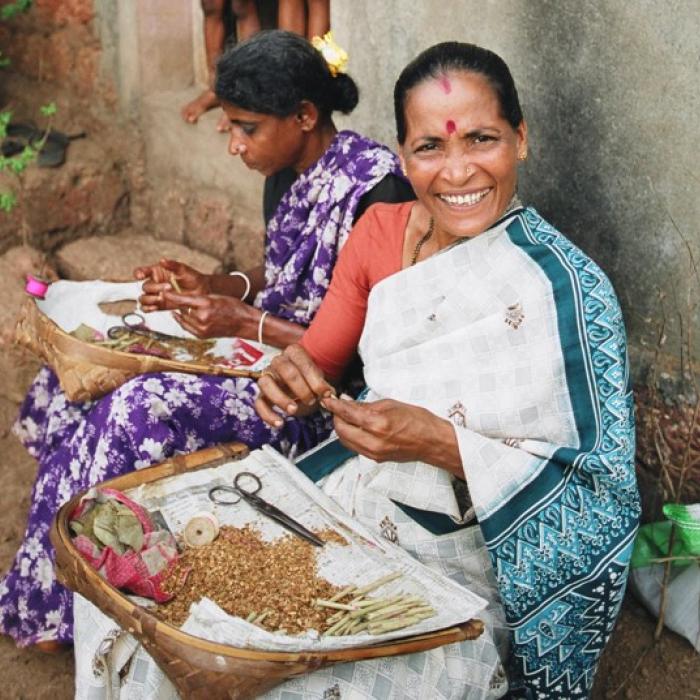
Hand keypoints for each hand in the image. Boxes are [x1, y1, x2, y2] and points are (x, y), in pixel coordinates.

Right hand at [134, 259, 209, 311]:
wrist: (202, 292)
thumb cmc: (193, 278)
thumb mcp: (184, 270)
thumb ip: (173, 265)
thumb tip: (162, 261)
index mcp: (157, 272)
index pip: (142, 271)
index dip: (139, 273)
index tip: (141, 276)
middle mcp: (154, 283)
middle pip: (145, 287)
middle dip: (154, 288)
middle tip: (168, 287)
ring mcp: (156, 294)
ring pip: (143, 298)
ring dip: (149, 299)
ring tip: (160, 299)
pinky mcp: (159, 305)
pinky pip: (146, 308)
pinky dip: (147, 308)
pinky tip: (154, 307)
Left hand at [165, 292, 256, 338]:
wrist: (244, 323)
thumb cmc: (232, 306)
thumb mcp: (215, 297)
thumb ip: (198, 298)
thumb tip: (180, 299)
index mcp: (206, 304)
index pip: (182, 299)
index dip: (171, 295)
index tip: (162, 292)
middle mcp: (202, 317)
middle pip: (181, 309)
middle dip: (177, 304)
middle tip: (172, 297)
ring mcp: (201, 328)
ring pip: (183, 318)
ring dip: (181, 313)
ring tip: (180, 306)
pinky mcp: (202, 336)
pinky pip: (187, 327)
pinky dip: (184, 321)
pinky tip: (184, 316)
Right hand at [255, 344, 334, 426]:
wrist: (303, 389)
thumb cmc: (311, 381)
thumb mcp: (320, 381)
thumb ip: (324, 386)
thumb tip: (329, 395)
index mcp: (294, 353)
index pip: (302, 360)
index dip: (314, 378)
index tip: (326, 393)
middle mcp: (278, 362)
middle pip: (283, 368)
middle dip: (299, 386)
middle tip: (311, 401)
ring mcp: (267, 377)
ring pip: (265, 383)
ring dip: (280, 398)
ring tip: (294, 411)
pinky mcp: (261, 394)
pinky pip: (258, 403)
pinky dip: (267, 415)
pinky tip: (280, 424)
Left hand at [322, 395, 458, 469]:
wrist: (432, 442)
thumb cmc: (417, 420)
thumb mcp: (390, 404)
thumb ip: (365, 405)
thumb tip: (347, 402)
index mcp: (377, 423)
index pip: (346, 413)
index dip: (334, 405)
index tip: (327, 399)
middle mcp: (372, 441)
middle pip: (341, 429)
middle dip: (336, 417)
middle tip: (338, 407)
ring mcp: (373, 452)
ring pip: (345, 440)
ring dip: (342, 428)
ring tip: (347, 417)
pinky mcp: (375, 459)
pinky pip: (354, 447)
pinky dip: (351, 436)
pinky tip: (356, 428)